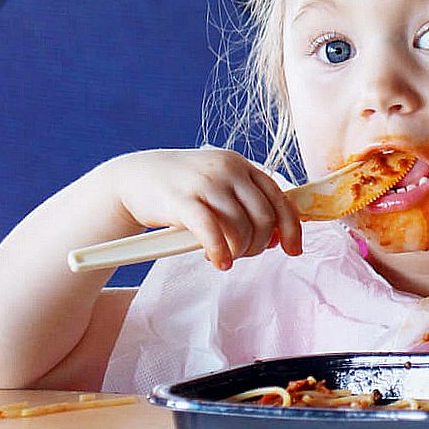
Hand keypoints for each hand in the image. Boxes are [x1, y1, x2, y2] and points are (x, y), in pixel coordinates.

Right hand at [104, 149, 301, 269]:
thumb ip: (247, 203)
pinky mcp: (183, 200)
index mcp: (243, 166)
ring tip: (226, 258)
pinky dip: (220, 252)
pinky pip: (212, 232)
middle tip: (245, 254)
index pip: (280, 199)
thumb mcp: (221, 183)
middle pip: (264, 217)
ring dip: (239, 251)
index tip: (293, 250)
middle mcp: (229, 170)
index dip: (291, 228)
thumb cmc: (184, 187)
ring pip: (241, 228)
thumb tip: (278, 236)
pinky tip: (218, 262)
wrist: (135, 176)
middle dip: (260, 244)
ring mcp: (206, 183)